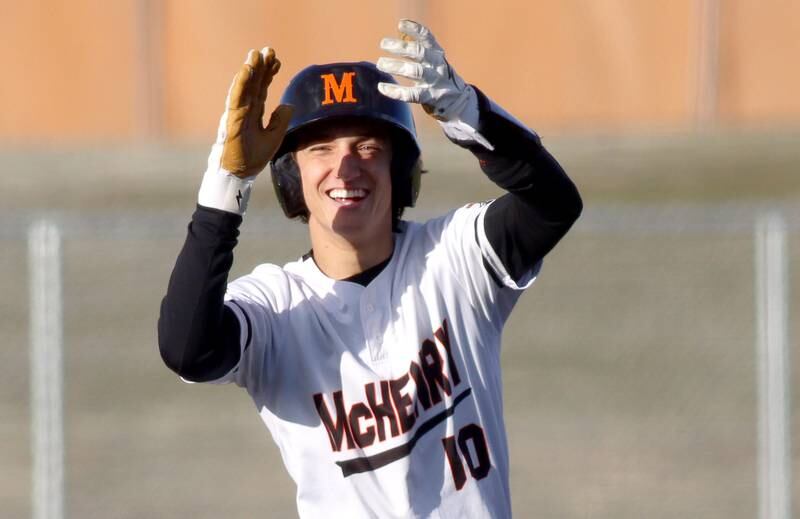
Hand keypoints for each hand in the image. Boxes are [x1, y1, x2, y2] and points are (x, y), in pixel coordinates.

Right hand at [214, 48, 291, 178]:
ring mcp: (237, 114)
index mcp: (254, 113)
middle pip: (254, 84)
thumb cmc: (252, 158)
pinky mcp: (232, 120)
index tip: (276, 60)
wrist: (239, 175)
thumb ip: (280, 121)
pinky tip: (246, 71)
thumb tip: (288, 105)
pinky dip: (241, 84)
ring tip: (255, 54)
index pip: (262, 89)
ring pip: (244, 88)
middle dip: (261, 67)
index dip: (268, 74)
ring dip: (250, 70)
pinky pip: (236, 99)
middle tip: (268, 49)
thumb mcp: (274, 137)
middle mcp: (245, 110)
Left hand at [377, 19, 470, 121]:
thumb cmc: (438, 77)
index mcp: (437, 53)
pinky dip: (396, 91)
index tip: (400, 24)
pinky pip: (412, 94)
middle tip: (383, 44)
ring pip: (415, 72)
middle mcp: (437, 65)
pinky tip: (382, 87)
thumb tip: (394, 42)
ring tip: (380, 63)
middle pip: (419, 53)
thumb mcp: (433, 61)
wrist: (458, 101)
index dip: (414, 30)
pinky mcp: (431, 97)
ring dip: (396, 66)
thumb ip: (418, 52)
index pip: (427, 38)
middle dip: (401, 47)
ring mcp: (434, 81)